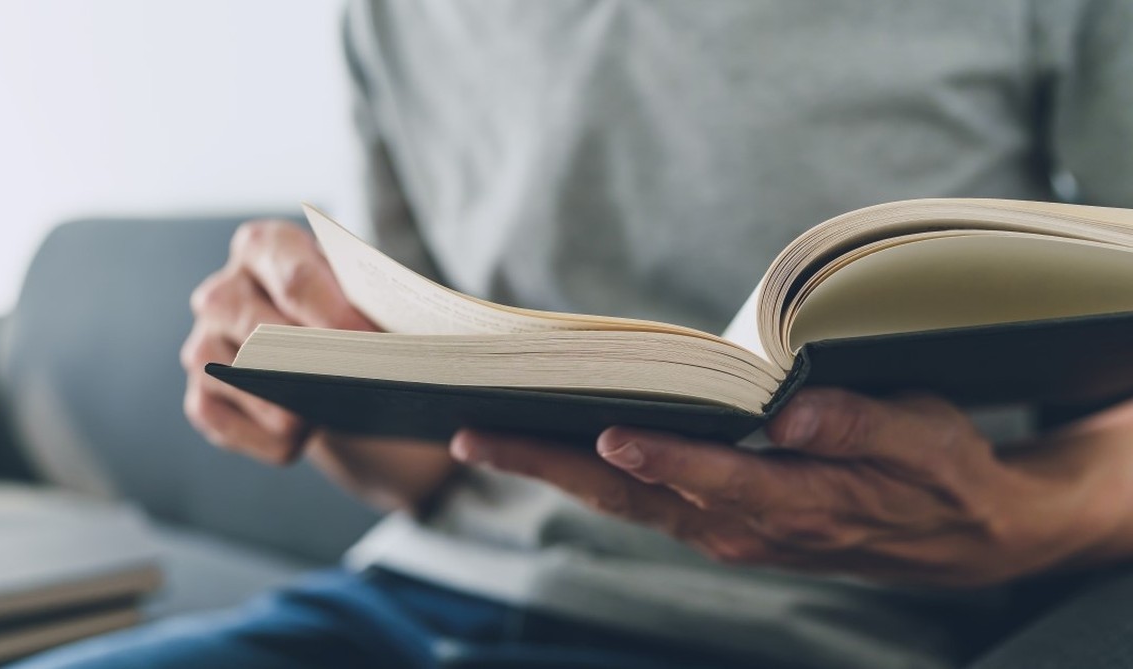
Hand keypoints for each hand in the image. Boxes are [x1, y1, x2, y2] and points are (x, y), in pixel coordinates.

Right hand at [181, 220, 375, 464]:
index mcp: (266, 248)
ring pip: (243, 382)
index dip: (336, 317)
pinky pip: (230, 425)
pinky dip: (273, 439)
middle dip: (315, 364)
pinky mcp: (200, 398)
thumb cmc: (351, 323)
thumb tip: (380, 342)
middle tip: (356, 385)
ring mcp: (203, 345)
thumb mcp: (366, 302)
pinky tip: (303, 435)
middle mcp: (223, 292)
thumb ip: (369, 309)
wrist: (332, 367)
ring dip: (292, 406)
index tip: (370, 345)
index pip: (295, 280)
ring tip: (330, 411)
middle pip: (263, 331)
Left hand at [451, 388, 1132, 586]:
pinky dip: (588, 477)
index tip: (602, 431)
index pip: (712, 480)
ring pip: (624, 504)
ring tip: (483, 437)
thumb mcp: (929, 440)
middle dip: (548, 466)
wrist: (963, 533)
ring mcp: (729, 532)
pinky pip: (642, 503)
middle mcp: (749, 528)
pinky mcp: (723, 524)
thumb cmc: (944, 472)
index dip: (658, 458)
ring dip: (552, 472)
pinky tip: (549, 447)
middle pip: (632, 497)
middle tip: (471, 434)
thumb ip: (863, 429)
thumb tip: (794, 415)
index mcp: (799, 505)